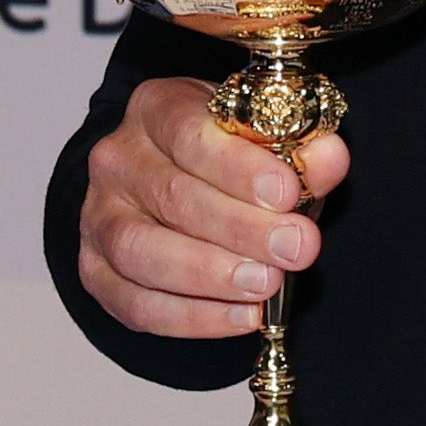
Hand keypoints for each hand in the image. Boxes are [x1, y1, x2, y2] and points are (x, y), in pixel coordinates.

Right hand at [75, 78, 348, 341]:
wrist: (187, 186)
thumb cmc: (230, 158)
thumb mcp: (270, 138)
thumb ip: (301, 147)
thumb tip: (329, 158)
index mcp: (156, 108)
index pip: (189, 131)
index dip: (239, 166)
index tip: (288, 192)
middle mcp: (118, 159)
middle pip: (171, 196)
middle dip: (241, 229)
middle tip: (296, 248)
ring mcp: (99, 217)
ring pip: (142, 252)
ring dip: (211, 275)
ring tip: (267, 284)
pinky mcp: (97, 272)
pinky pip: (137, 304)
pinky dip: (192, 317)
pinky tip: (241, 315)